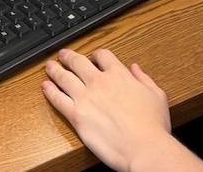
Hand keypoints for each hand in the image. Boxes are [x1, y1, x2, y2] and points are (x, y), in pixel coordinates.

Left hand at [42, 47, 174, 171]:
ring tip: (49, 66)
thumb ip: (144, 79)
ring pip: (64, 77)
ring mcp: (86, 97)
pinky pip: (58, 99)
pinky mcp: (76, 115)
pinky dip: (50, 91)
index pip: (102, 55)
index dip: (95, 54)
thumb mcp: (156, 96)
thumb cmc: (153, 126)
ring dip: (55, 70)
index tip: (92, 56)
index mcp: (119, 75)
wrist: (144, 148)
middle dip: (68, 57)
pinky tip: (45, 86)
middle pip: (78, 62)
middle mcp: (100, 82)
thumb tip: (135, 68)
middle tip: (63, 55)